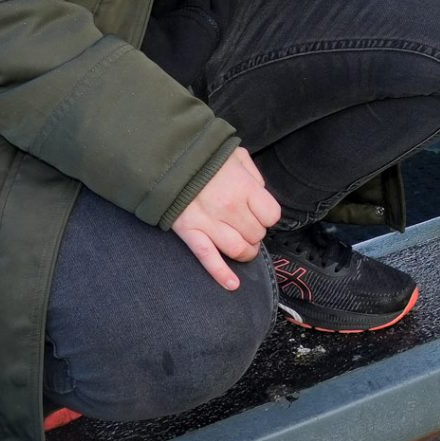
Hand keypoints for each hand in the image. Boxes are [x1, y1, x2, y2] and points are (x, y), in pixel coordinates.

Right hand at [171, 147, 280, 290]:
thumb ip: (253, 176)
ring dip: (245, 252)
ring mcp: (209, 223)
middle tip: (247, 225)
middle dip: (255, 233)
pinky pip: (208, 259)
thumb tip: (261, 195)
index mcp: (244, 188)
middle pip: (255, 235)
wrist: (167, 158)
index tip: (260, 212)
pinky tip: (232, 284)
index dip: (267, 216)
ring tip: (243, 246)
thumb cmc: (206, 156)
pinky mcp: (190, 233)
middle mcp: (230, 209)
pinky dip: (221, 274)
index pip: (271, 216)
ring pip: (237, 250)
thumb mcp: (238, 156)